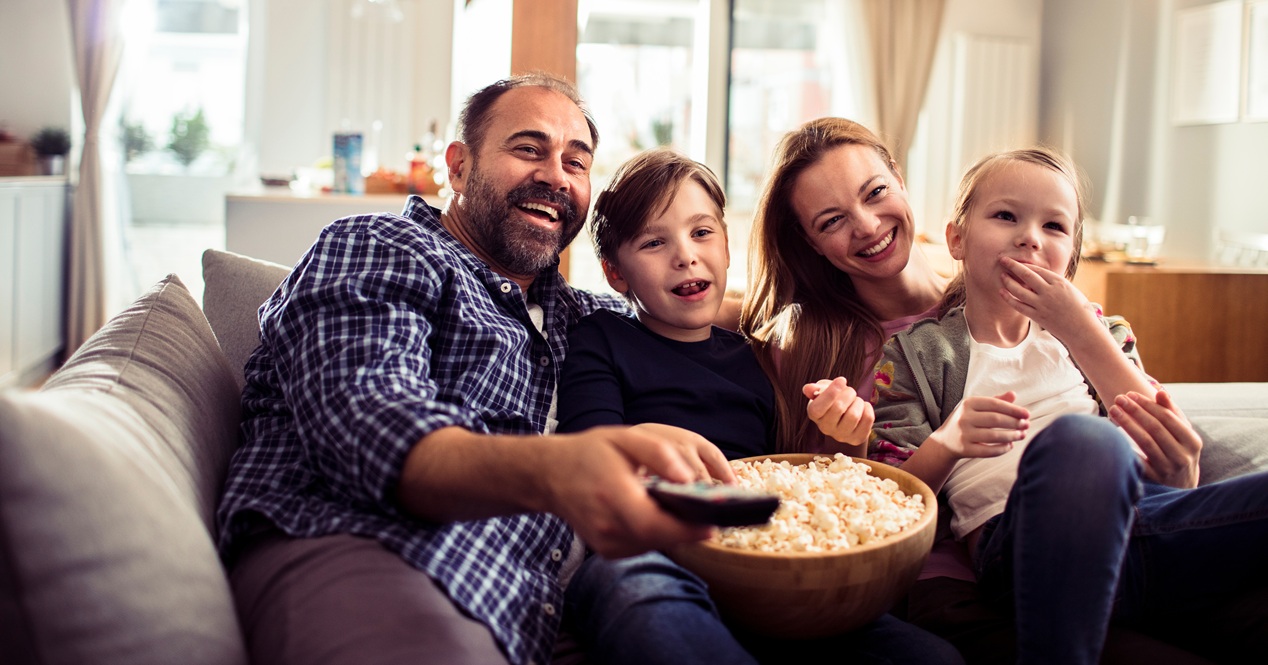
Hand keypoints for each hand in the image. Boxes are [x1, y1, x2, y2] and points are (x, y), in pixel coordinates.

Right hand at [542, 425, 727, 558]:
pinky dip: (656, 533)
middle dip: (687, 529)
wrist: (551, 475)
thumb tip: (689, 478)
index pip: (652, 524)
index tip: (712, 524)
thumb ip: (659, 453)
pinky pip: (643, 546)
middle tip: (706, 513)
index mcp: (612, 495)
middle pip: (659, 538)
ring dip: (671, 530)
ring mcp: (605, 543)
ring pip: (654, 545)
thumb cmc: (590, 453)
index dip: (685, 529)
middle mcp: (607, 525)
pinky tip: (654, 513)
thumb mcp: (625, 438)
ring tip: (679, 507)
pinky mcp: (608, 551)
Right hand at [803, 378, 873, 447]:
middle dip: (848, 393)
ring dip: (858, 401)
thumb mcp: (823, 391)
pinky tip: (862, 408)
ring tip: (855, 400)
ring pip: (854, 415)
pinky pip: (867, 419)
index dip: (831, 392)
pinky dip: (868, 408)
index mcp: (814, 415)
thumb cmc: (833, 400)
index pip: (818, 408)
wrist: (845, 416)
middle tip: (850, 391)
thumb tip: (808, 389)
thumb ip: (815, 389)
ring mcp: (841, 436)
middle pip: (838, 408)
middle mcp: (825, 428)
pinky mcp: (856, 439)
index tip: (842, 380)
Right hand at [929, 391, 1029, 459]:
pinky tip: (1010, 446)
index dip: (1013, 409)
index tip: (1027, 414)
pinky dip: (1002, 449)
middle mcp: (964, 418)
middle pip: (995, 419)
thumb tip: (1013, 394)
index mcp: (968, 403)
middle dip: (1015, 422)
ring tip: (1022, 435)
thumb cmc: (965, 421)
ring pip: (994, 436)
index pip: (995, 404)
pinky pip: (988, 451)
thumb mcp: (975, 407)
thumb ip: (995, 401)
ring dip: (1012, 436)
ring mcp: (963, 434)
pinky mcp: (965, 449)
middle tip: (1027, 425)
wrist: (945, 442)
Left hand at [998, 257, 1093, 341]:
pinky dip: (1009, 298)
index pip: (1038, 270)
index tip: (1017, 261)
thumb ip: (1055, 283)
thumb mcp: (1070, 290)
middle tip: (1003, 259)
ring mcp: (1042, 304)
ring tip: (1001, 275)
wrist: (1082, 329)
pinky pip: (1019, 306)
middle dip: (1013, 266)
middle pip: (1027, 275)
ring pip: (1019, 290)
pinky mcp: (1037, 316)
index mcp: (1059, 283)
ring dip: (1008, 281)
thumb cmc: (1079, 309)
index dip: (1025, 265)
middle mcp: (1049, 292)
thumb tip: (1040, 278)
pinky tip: (1002, 292)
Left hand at [1109, 390, 1200, 487]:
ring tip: (1113, 411)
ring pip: (1145, 442)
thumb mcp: (1183, 434)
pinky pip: (1137, 460)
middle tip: (1119, 398)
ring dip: (1127, 424)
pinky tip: (1113, 434)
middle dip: (1135, 411)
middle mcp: (1182, 456)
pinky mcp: (1154, 479)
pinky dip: (1126, 445)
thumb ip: (1171, 412)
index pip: (1167, 418)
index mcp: (1192, 442)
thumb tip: (1160, 392)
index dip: (1148, 404)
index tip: (1130, 394)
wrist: (1182, 486)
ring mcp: (1168, 469)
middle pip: (1155, 428)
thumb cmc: (1180, 451)